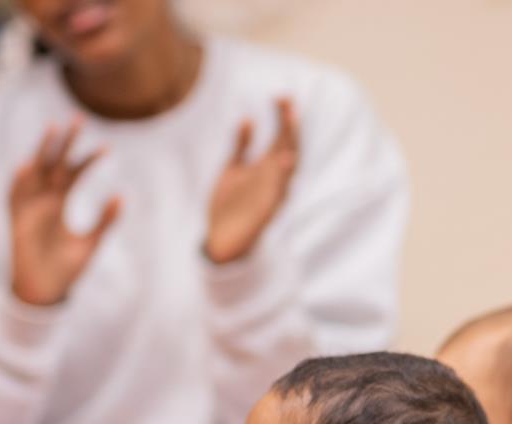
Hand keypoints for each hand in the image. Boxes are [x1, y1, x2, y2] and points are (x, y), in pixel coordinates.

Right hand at [8, 118, 120, 305]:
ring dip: (42, 150)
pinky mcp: (16, 219)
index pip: (75, 173)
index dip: (88, 159)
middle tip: (78, 118)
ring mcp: (29, 206)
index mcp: (61, 202)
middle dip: (65, 141)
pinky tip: (28, 165)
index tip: (106, 147)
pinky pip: (15, 196)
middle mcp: (44, 198)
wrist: (44, 290)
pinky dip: (20, 181)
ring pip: (35, 171)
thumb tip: (122, 196)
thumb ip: (106, 222)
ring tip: (52, 129)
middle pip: (55, 162)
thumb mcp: (92, 244)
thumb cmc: (66, 268)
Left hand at [204, 97, 299, 264]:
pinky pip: (277, 192)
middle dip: (289, 125)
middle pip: (288, 147)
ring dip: (289, 144)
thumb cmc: (229, 205)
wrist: (221, 239)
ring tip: (291, 123)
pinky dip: (282, 176)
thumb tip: (247, 119)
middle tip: (287, 101)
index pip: (280, 138)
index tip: (281, 96)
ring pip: (287, 167)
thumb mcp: (232, 169)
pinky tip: (283, 158)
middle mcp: (274, 179)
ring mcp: (272, 194)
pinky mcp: (266, 211)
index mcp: (267, 168)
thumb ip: (240, 146)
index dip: (282, 117)